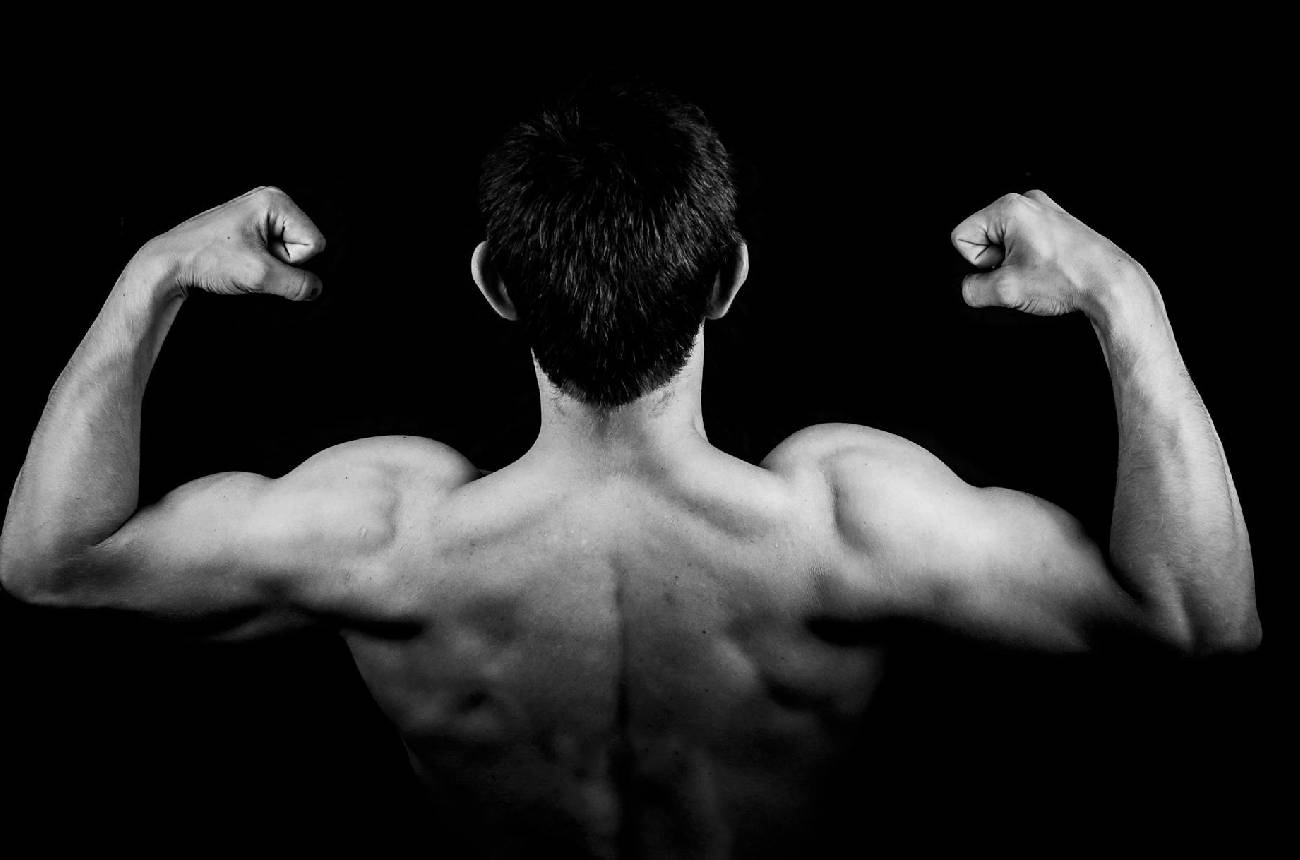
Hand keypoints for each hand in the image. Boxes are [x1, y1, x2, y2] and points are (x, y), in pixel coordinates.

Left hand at [139, 186, 326, 300]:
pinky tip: (241, 261)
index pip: (314, 243)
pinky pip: (276, 253)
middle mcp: (271, 201)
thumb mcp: (259, 275)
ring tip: (242, 261)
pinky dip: (262, 264)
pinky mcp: (253, 228)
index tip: (259, 257)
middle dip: (280, 263)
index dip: (291, 261)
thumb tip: (316, 289)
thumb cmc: (205, 258)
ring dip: (270, 266)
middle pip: (304, 246)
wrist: (169, 263)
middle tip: (249, 260)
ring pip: (290, 253)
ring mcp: (261, 214)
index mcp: (275, 201)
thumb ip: (298, 284)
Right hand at [951, 190, 1141, 315]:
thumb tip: (970, 288)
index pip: (961, 237)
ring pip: (1004, 242)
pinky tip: (1048, 270)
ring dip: (1014, 262)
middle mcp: (1027, 202)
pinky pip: (1024, 243)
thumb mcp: (1005, 291)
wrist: (1111, 285)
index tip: (1006, 268)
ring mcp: (1044, 211)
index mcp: (1009, 207)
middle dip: (997, 261)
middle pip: (983, 237)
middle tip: (1025, 272)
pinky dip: (1030, 259)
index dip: (978, 262)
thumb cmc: (1068, 278)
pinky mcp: (1056, 224)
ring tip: (1039, 272)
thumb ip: (972, 290)